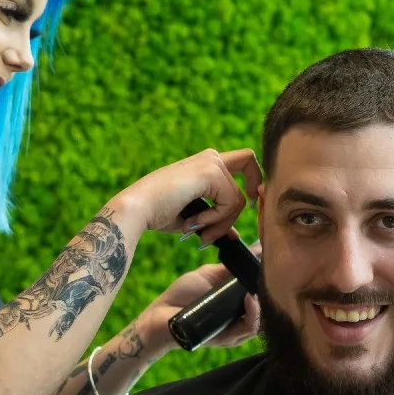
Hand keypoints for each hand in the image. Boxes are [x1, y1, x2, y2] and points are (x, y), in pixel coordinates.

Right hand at [115, 148, 262, 243]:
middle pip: (251, 171)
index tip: (251, 203)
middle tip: (220, 228)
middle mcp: (211, 157)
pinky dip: (214, 219)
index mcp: (206, 162)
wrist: (138, 208)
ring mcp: (212, 162)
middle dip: (241, 206)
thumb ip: (216, 221)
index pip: (246, 161)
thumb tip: (235, 236)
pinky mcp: (210, 173)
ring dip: (221, 223)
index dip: (255, 179)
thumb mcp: (194, 217)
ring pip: (239, 199)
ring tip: (197, 231)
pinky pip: (229, 204)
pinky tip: (193, 222)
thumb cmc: (157, 213)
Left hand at [138, 258, 262, 352]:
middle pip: (265, 310)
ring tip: (258, 289)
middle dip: (270, 294)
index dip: (268, 283)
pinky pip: (247, 329)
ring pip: (259, 321)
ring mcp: (233, 331)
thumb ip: (228, 268)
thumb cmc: (182, 295)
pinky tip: (250, 299)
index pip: (260, 296)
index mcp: (235, 304)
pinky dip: (252, 314)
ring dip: (262, 305)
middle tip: (271, 276)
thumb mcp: (208, 275)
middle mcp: (238, 319)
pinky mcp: (226, 339)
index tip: (272, 266)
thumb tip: (250, 251)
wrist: (160, 314)